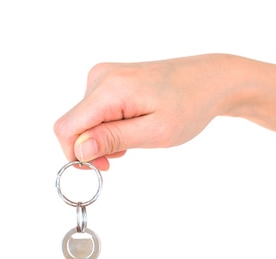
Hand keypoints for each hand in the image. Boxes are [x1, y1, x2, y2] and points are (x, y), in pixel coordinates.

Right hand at [54, 54, 238, 169]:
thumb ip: (113, 139)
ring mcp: (103, 76)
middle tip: (123, 156)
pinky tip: (130, 127)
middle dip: (92, 148)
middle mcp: (100, 77)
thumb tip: (79, 150)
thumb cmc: (189, 105)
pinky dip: (107, 126)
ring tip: (133, 139)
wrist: (209, 80)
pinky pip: (93, 111)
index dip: (76, 155)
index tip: (103, 166)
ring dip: (101, 138)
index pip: (66, 128)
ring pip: (83, 120)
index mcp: (110, 89)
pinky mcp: (107, 80)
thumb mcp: (155, 132)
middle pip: (73, 125)